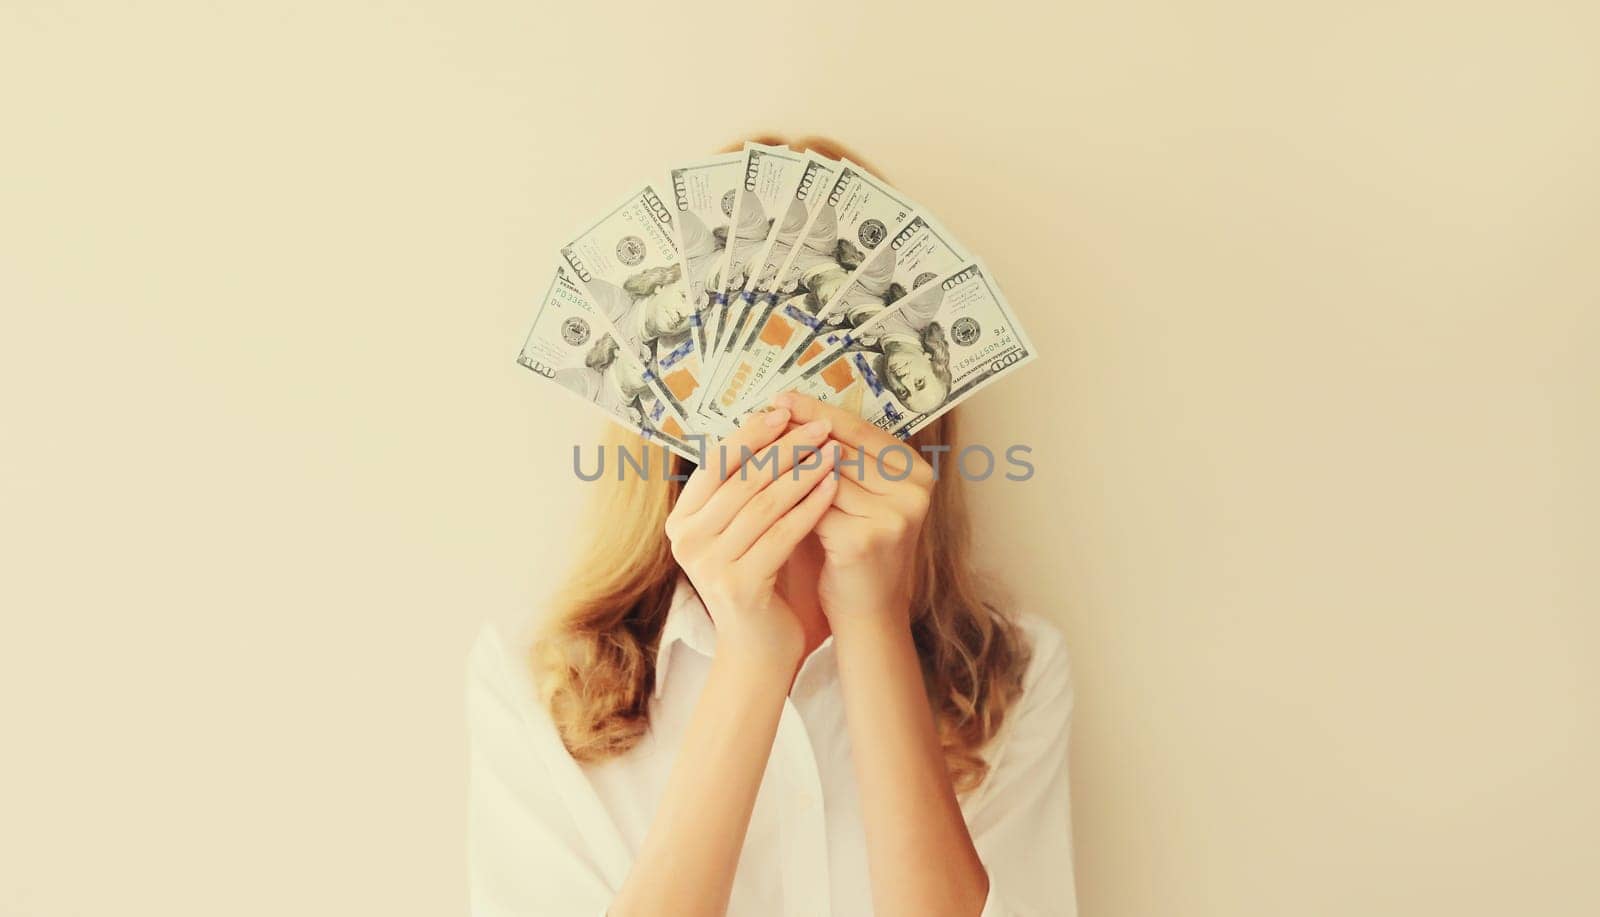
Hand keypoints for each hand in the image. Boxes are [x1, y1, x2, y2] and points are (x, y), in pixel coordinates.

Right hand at [665, 406, 837, 666]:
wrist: (759, 650)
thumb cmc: (759, 581)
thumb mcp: (744, 529)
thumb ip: (749, 487)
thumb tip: (779, 423)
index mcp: (682, 519)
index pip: (716, 462)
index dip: (752, 433)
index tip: (787, 410)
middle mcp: (686, 539)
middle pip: (740, 478)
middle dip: (784, 448)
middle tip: (819, 427)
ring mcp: (708, 564)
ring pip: (762, 503)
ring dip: (801, 473)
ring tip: (832, 452)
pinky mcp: (738, 585)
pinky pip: (780, 535)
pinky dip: (808, 508)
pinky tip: (831, 489)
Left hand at [774, 393, 934, 631]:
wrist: (868, 614)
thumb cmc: (854, 551)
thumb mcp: (856, 499)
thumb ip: (836, 460)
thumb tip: (788, 411)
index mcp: (915, 470)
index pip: (859, 428)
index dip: (817, 412)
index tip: (780, 398)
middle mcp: (913, 488)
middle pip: (841, 447)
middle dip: (795, 433)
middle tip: (757, 417)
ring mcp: (894, 515)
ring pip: (823, 475)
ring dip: (783, 463)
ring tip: (749, 449)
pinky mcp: (866, 539)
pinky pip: (813, 507)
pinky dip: (784, 498)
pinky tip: (755, 489)